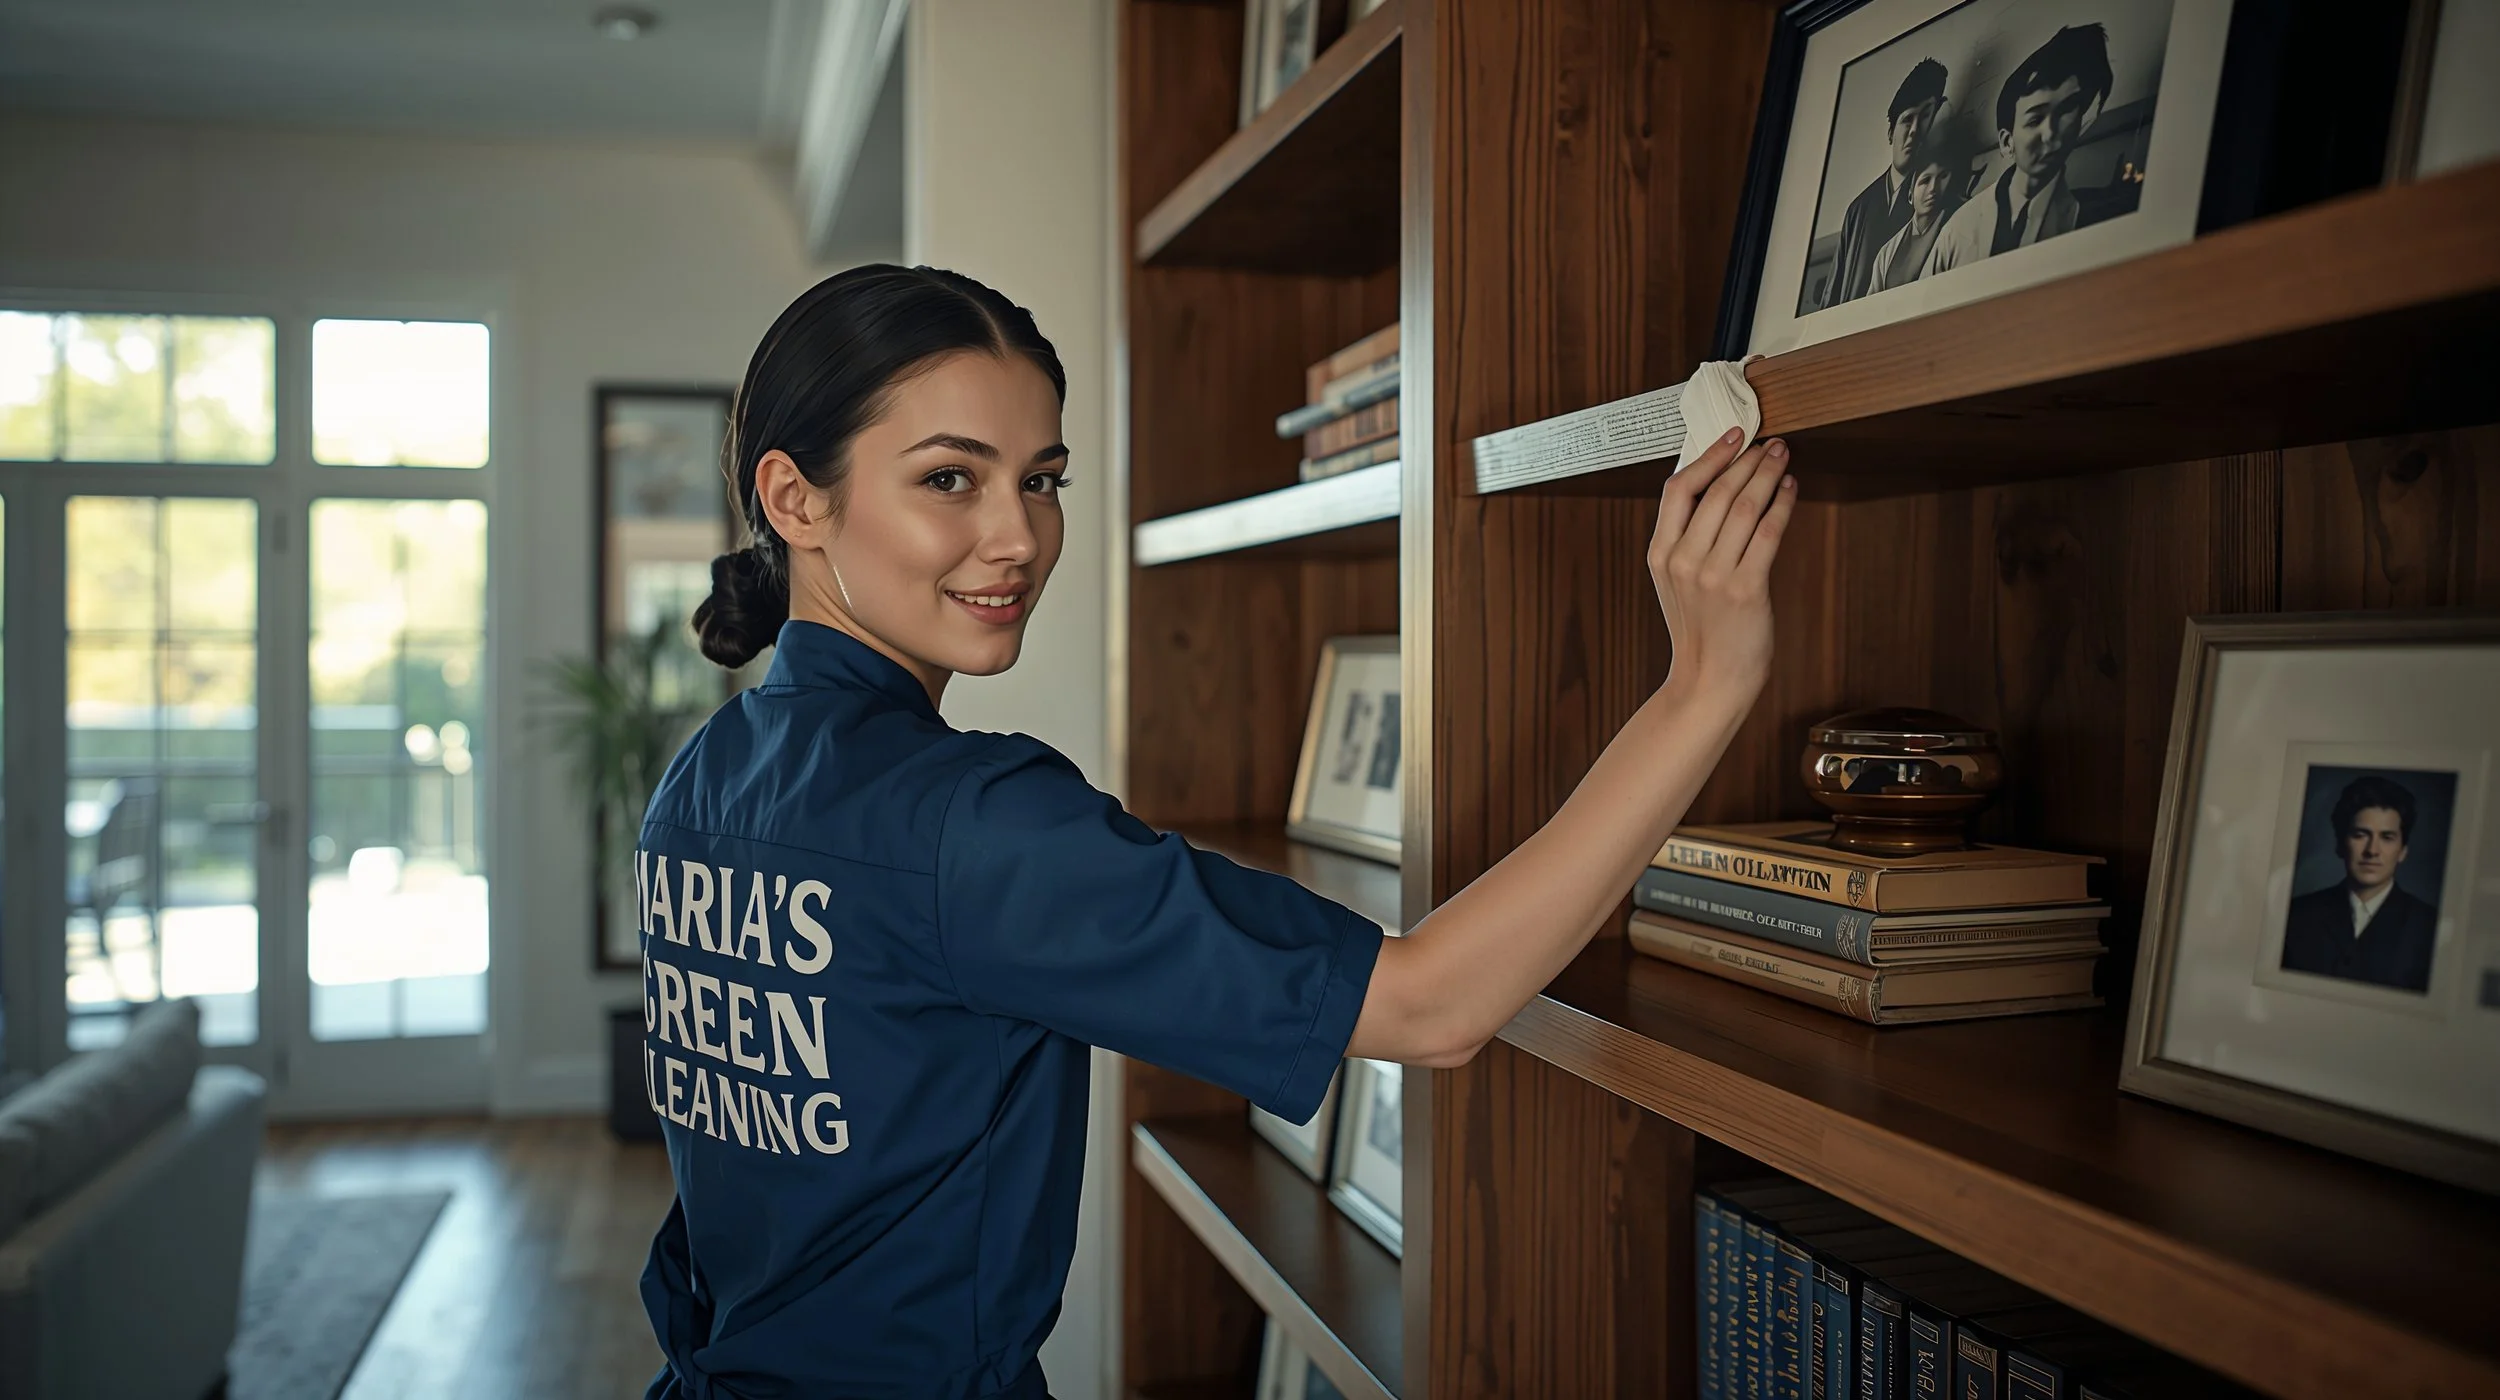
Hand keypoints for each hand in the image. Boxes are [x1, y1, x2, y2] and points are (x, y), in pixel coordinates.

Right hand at [1648, 430, 1795, 699]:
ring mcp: (1713, 576)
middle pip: (1716, 492)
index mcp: (1661, 554)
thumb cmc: (1700, 630)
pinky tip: (1790, 490)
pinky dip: (1782, 505)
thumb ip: (1687, 539)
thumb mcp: (1676, 581)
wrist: (1709, 681)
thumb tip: (1720, 487)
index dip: (1709, 456)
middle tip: (1769, 443)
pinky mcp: (1746, 589)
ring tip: (1782, 458)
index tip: (1734, 436)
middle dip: (1747, 460)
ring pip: (1743, 507)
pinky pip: (1768, 533)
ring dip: (1767, 475)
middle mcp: (1683, 561)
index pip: (1678, 489)